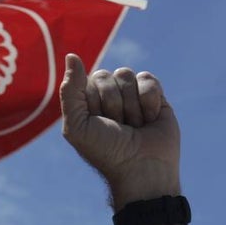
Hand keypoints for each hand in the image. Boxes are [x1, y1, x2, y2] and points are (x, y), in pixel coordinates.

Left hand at [59, 53, 179, 209]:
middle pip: (108, 76)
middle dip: (114, 105)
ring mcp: (132, 95)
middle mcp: (109, 95)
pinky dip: (149, 100)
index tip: (100, 125)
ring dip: (131, 106)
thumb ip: (70, 91)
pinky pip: (148, 79)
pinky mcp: (155, 97)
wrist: (142, 169)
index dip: (96, 102)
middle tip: (120, 128)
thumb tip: (72, 55)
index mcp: (87, 101)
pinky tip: (150, 119)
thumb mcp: (77, 126)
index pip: (89, 80)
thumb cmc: (107, 152)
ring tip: (135, 127)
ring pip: (127, 75)